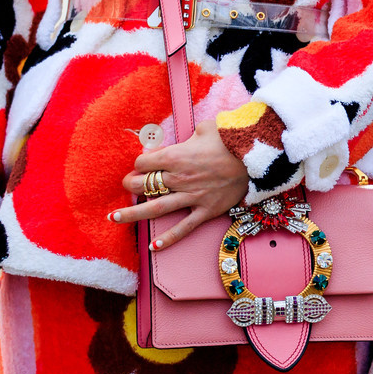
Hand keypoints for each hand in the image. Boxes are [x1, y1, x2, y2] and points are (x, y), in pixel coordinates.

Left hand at [112, 120, 249, 251]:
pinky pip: (184, 227)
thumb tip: (172, 144)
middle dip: (130, 184)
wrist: (258, 156)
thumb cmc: (231, 138)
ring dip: (132, 214)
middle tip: (128, 185)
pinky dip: (169, 238)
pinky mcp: (207, 210)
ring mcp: (193, 196)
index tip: (143, 163)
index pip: (143, 162)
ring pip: (155, 208)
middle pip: (143, 184)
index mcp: (176, 156)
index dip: (140, 162)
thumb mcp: (205, 128)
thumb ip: (184, 138)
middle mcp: (180, 178)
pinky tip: (154, 246)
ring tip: (114, 217)